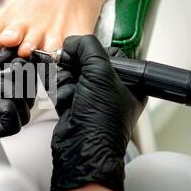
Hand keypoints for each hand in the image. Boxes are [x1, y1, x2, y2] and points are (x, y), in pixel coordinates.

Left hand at [0, 49, 35, 136]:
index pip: (23, 77)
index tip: (19, 57)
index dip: (25, 67)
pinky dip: (6, 108)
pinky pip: (13, 122)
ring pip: (25, 108)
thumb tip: (11, 50)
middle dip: (21, 79)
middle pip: (28, 94)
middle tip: (3, 73)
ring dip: (14, 93)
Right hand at [50, 35, 146, 190]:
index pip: (109, 53)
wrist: (81, 149)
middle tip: (75, 77)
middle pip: (86, 63)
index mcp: (129, 82)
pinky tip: (66, 102)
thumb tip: (73, 41)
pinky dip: (61, 93)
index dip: (92, 52)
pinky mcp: (75, 105)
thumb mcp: (100, 74)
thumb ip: (88, 49)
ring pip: (71, 73)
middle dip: (75, 69)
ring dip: (66, 82)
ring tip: (72, 95)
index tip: (80, 53)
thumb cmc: (101, 121)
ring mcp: (92, 98)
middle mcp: (111, 89)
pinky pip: (63, 88)